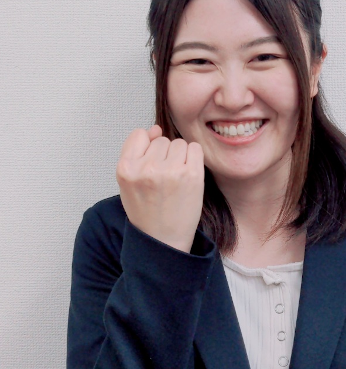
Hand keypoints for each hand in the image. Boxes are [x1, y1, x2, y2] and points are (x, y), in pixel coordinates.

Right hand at [116, 125, 204, 252]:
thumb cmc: (146, 210)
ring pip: (179, 143)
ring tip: (175, 180)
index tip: (151, 164)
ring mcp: (170, 171)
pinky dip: (194, 158)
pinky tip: (188, 176)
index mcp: (126, 168)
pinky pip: (195, 148)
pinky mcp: (191, 175)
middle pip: (162, 140)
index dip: (147, 147)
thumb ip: (137, 152)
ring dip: (180, 156)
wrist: (163, 240)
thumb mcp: (130, 181)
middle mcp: (146, 168)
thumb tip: (155, 128)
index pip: (139, 135)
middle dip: (164, 155)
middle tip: (164, 180)